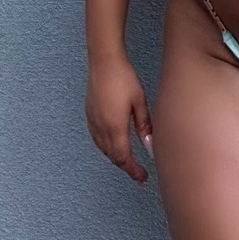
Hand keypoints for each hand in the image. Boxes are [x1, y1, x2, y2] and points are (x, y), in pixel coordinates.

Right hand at [85, 56, 153, 184]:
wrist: (104, 61)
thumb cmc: (123, 78)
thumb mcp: (139, 102)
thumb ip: (144, 126)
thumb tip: (149, 146)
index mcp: (115, 127)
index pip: (123, 157)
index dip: (132, 170)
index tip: (142, 178)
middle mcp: (101, 128)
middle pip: (112, 156)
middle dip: (125, 166)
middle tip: (138, 173)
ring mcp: (92, 121)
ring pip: (103, 149)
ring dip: (115, 157)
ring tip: (127, 161)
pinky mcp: (89, 114)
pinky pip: (96, 139)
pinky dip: (105, 147)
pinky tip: (112, 144)